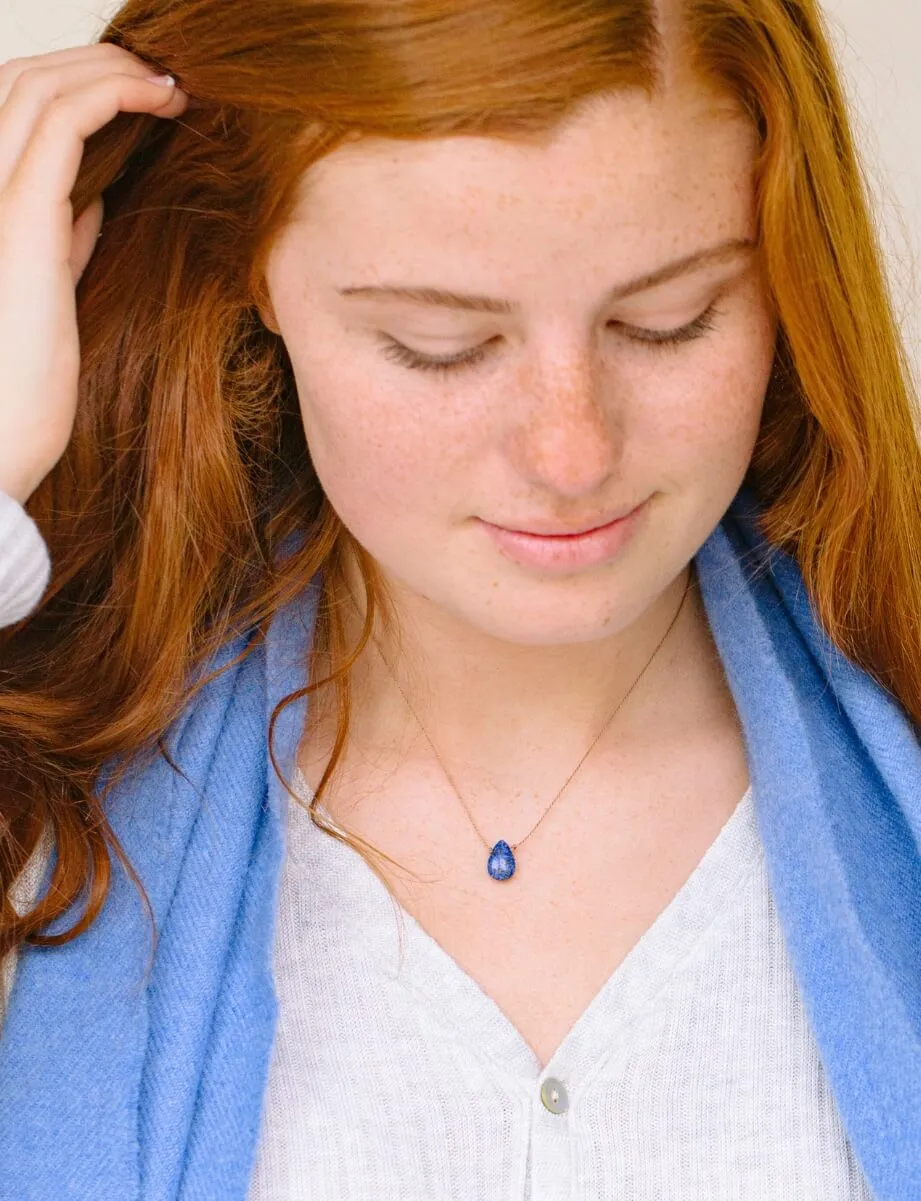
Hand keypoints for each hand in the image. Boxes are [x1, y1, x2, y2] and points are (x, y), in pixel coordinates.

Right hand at [0, 43, 188, 504]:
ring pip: (39, 85)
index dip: (75, 84)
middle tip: (160, 76)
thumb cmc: (23, 385)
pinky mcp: (19, 218)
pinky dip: (117, 93)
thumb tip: (91, 198)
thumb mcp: (48, 291)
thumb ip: (60, 237)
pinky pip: (64, 121)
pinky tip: (163, 102)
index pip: (12, 107)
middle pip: (22, 79)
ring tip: (170, 84)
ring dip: (112, 69)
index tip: (140, 94)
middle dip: (94, 62)